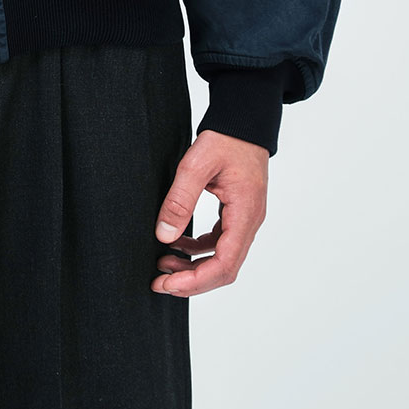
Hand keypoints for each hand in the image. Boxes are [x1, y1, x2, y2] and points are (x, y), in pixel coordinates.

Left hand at [151, 129, 268, 295]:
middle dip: (191, 281)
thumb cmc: (226, 139)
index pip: (225, 264)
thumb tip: (164, 235)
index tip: (168, 285)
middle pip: (224, 269)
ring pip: (221, 258)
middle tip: (159, 283)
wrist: (243, 123)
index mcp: (244, 214)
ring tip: (162, 265)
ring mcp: (244, 219)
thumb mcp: (196, 165)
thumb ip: (180, 200)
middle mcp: (249, 222)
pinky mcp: (236, 214)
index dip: (196, 281)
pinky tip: (175, 244)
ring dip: (193, 267)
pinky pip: (218, 242)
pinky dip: (196, 249)